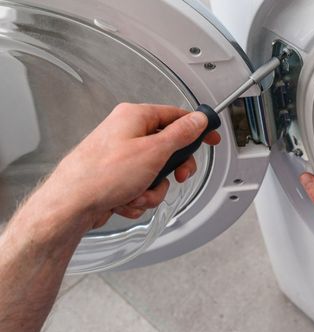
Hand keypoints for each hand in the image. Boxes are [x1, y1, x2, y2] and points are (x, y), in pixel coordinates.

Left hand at [41, 103, 220, 228]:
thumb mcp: (154, 151)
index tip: (212, 138)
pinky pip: (141, 186)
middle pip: (168, 148)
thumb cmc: (103, 174)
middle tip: (177, 177)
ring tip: (138, 193)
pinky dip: (138, 197)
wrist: (72, 203)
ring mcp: (120, 156)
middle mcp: (126, 133)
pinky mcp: (115, 177)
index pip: (176, 116)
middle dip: (172, 171)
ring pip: (156, 173)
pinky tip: (126, 200)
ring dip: (153, 189)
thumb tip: (198, 120)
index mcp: (134, 117)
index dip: (197, 128)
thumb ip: (181, 134)